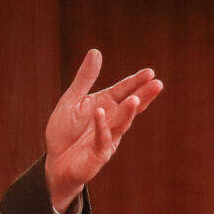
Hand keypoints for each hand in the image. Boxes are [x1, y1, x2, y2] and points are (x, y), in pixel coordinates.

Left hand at [44, 49, 162, 211]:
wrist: (55, 162)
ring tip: (136, 99)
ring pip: (120, 124)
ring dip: (127, 112)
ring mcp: (107, 138)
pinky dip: (101, 126)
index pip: (123, 91)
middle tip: (157, 84)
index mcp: (105, 105)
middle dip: (143, 96)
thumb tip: (96, 51)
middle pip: (128, 107)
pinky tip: (101, 113)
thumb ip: (84, 78)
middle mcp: (110, 121)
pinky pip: (101, 139)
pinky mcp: (98, 154)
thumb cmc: (65, 131)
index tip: (150, 72)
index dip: (135, 83)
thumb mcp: (72, 100)